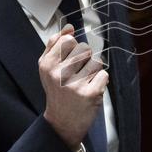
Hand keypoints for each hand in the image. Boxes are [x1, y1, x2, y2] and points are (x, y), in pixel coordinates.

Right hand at [39, 25, 107, 146]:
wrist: (61, 123)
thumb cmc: (57, 92)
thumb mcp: (48, 68)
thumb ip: (56, 45)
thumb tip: (69, 28)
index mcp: (47, 65)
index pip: (68, 40)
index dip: (73, 49)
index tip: (68, 61)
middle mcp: (58, 74)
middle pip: (84, 49)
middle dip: (85, 60)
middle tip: (77, 75)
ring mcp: (74, 84)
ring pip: (96, 62)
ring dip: (93, 72)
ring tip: (83, 83)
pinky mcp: (89, 94)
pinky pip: (103, 75)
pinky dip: (100, 82)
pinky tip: (89, 90)